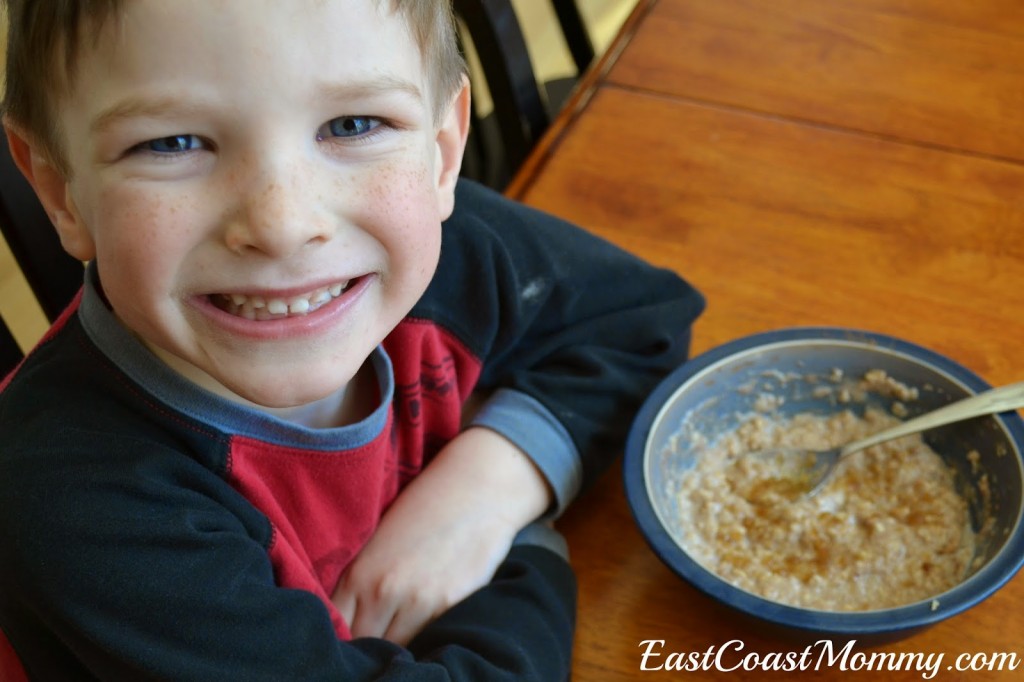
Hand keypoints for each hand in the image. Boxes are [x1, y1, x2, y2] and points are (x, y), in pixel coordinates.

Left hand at [331, 426, 551, 644]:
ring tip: (400, 631)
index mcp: (360, 573)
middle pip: (362, 644)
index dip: (338, 635)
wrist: (478, 489)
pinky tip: (426, 624)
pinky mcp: (451, 606)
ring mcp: (419, 602)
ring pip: (395, 650)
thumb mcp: (379, 539)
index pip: (334, 626)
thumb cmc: (426, 507)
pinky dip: (425, 640)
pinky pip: (428, 641)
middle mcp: (384, 591)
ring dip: (395, 646)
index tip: (346, 636)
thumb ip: (360, 580)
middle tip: (374, 634)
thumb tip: (346, 620)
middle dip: (365, 644)